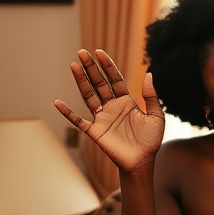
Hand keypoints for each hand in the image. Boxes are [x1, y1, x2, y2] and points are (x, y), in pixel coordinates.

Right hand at [53, 49, 163, 172]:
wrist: (143, 162)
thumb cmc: (151, 140)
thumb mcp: (156, 116)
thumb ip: (151, 96)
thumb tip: (149, 73)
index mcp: (126, 101)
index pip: (115, 79)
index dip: (108, 66)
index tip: (99, 52)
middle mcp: (112, 106)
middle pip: (99, 83)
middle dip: (91, 68)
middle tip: (82, 52)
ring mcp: (102, 118)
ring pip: (88, 95)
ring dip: (81, 81)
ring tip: (74, 65)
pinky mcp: (95, 131)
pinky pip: (78, 121)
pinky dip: (67, 113)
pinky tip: (57, 102)